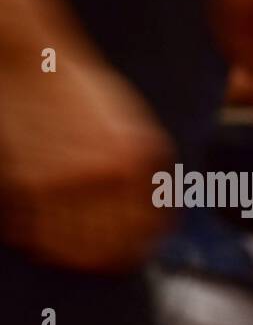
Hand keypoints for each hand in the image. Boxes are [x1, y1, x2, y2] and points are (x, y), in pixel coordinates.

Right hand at [0, 46, 171, 272]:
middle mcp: (101, 175)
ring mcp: (62, 182)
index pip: (146, 230)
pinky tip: (45, 237)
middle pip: (111, 248)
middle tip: (103, 259)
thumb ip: (149, 176)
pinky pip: (37, 235)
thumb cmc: (84, 95)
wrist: (33, 64)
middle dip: (109, 259)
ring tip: (73, 254)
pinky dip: (41, 244)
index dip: (141, 246)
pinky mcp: (26, 183)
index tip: (134, 250)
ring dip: (74, 257)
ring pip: (73, 251)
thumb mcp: (135, 129)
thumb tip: (155, 226)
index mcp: (134, 162)